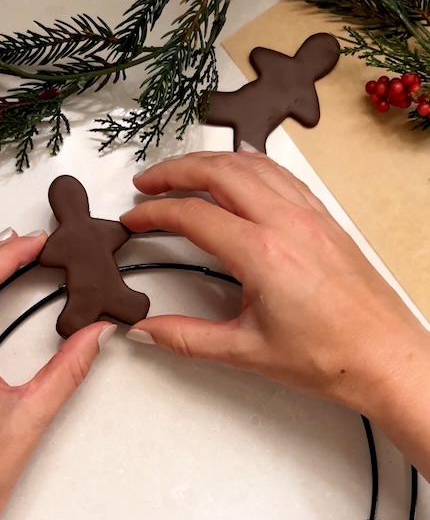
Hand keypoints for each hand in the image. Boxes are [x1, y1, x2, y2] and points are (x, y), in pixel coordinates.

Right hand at [120, 150, 428, 416]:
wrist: (385, 357)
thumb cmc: (330, 356)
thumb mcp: (246, 351)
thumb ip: (187, 339)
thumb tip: (146, 332)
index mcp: (262, 253)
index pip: (193, 216)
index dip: (154, 213)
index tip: (134, 219)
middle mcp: (287, 222)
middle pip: (219, 172)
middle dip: (175, 171)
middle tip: (147, 183)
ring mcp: (310, 215)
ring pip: (252, 165)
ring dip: (211, 162)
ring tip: (184, 172)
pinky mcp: (325, 220)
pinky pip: (281, 175)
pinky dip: (250, 166)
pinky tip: (240, 173)